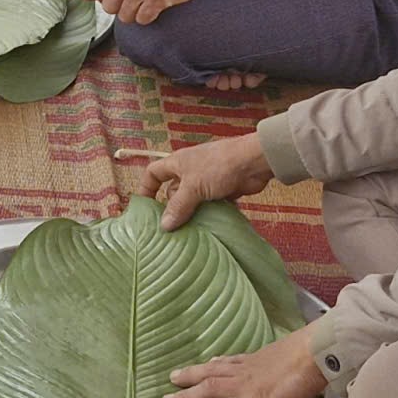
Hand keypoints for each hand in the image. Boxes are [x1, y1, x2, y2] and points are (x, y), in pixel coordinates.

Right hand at [135, 132, 274, 229]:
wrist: (254, 162)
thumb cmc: (218, 166)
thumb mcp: (193, 187)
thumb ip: (178, 206)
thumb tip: (163, 226)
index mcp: (177, 164)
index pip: (153, 174)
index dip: (146, 188)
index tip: (143, 208)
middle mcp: (190, 172)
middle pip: (173, 192)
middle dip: (171, 209)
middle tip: (168, 230)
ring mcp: (207, 182)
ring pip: (192, 202)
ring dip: (191, 216)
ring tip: (186, 235)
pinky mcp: (222, 191)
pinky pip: (210, 207)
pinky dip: (209, 216)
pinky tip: (207, 230)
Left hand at [163, 327, 325, 397]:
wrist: (319, 350)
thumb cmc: (318, 351)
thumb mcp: (302, 355)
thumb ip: (298, 364)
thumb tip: (309, 368)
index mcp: (261, 358)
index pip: (235, 360)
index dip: (219, 362)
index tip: (209, 362)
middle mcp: (249, 368)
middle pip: (213, 370)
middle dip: (192, 374)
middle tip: (173, 378)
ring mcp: (248, 384)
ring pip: (209, 388)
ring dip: (187, 396)